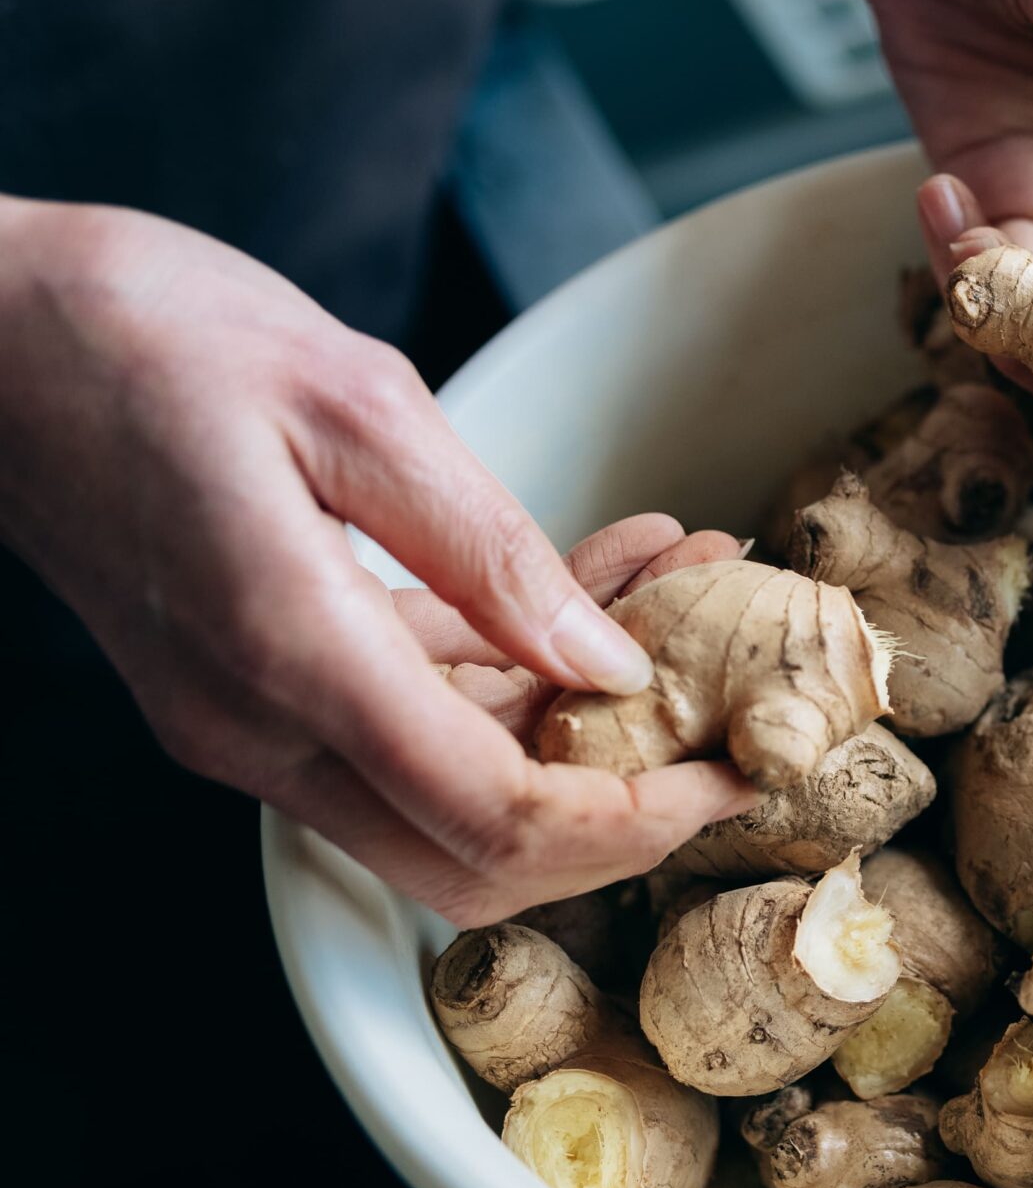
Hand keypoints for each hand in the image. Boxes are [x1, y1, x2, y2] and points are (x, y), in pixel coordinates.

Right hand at [0, 197, 758, 924]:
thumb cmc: (140, 330)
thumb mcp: (354, 400)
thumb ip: (492, 550)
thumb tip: (608, 664)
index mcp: (291, 655)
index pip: (499, 817)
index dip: (638, 819)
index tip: (736, 769)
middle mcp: (262, 725)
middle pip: (482, 857)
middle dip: (628, 808)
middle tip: (733, 718)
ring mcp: (251, 717)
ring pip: (456, 793)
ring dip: (586, 726)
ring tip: (691, 591)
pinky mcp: (258, 685)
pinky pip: (412, 721)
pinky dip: (518, 675)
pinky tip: (604, 582)